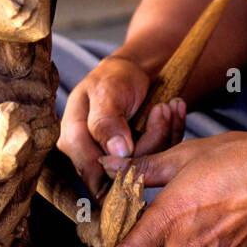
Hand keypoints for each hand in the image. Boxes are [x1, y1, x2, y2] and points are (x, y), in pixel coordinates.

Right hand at [58, 54, 184, 195]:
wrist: (130, 73)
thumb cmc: (114, 78)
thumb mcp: (107, 91)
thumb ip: (106, 121)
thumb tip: (116, 152)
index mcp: (73, 139)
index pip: (96, 173)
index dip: (125, 164)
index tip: (150, 130)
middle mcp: (90, 155)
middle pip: (125, 173)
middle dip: (152, 141)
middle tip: (164, 108)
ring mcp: (113, 160)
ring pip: (146, 168)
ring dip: (165, 135)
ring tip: (168, 106)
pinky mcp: (134, 160)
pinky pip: (157, 160)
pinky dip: (170, 136)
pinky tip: (173, 112)